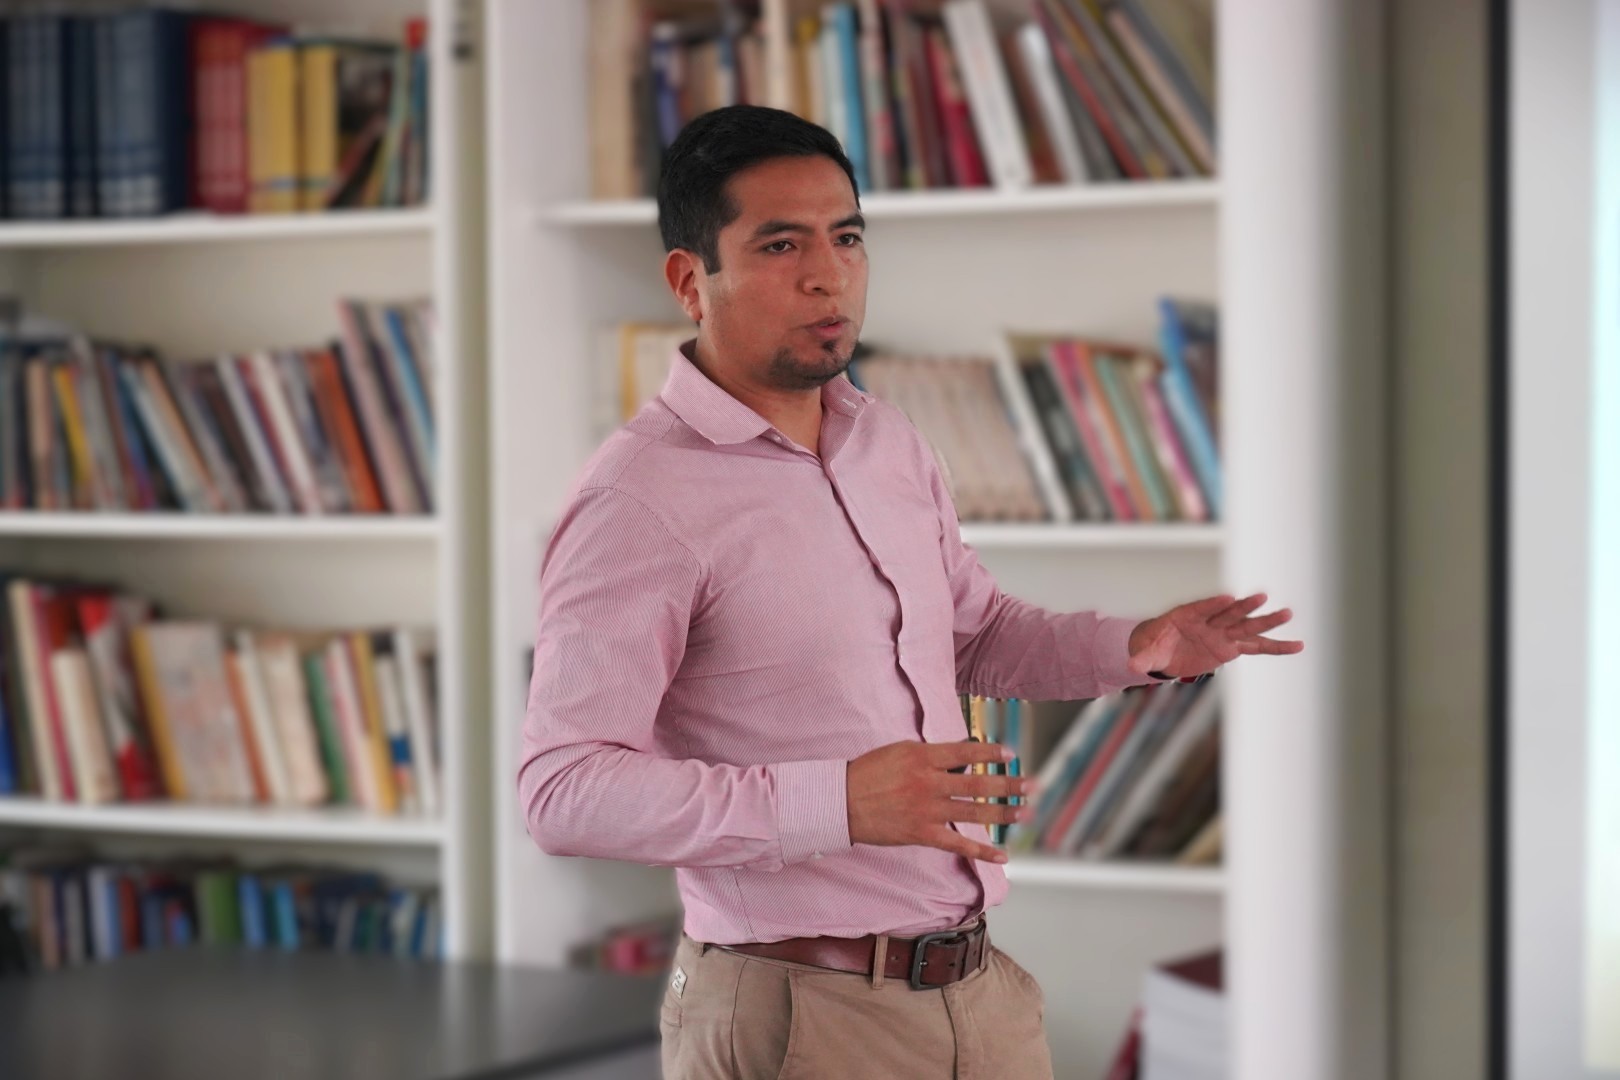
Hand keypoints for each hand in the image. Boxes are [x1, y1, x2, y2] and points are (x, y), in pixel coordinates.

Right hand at [846, 741, 1034, 863]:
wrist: (841, 801)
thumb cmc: (868, 773)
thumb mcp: (899, 752)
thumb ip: (930, 756)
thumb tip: (961, 761)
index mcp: (923, 756)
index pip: (966, 752)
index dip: (991, 753)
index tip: (1011, 754)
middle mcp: (929, 782)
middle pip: (978, 783)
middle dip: (1008, 784)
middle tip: (1032, 785)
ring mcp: (927, 809)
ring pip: (974, 812)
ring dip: (1003, 813)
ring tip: (1024, 812)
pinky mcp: (922, 833)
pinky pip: (958, 844)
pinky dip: (982, 851)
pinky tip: (1002, 855)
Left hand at [1128, 592, 1303, 679]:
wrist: (1163, 649)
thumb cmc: (1153, 646)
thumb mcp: (1145, 653)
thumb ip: (1141, 659)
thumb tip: (1130, 667)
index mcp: (1187, 616)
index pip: (1202, 608)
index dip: (1213, 604)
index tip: (1227, 597)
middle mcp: (1209, 621)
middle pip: (1228, 613)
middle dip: (1243, 606)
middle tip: (1261, 596)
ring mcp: (1223, 633)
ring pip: (1247, 627)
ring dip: (1266, 621)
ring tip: (1288, 613)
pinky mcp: (1232, 646)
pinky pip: (1257, 647)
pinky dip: (1276, 647)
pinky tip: (1297, 646)